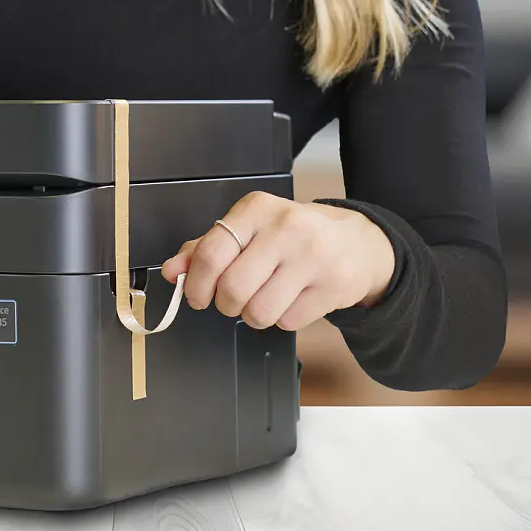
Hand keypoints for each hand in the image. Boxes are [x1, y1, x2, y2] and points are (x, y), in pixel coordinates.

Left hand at [159, 191, 395, 330]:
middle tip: (232, 300)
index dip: (196, 283)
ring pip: (258, 312)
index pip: (211, 252)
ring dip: (253, 315)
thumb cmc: (293, 236)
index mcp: (257, 208)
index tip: (196, 295)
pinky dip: (283, 319)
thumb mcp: (249, 230)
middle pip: (233, 288)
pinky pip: (287, 322)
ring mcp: (312, 257)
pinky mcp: (333, 286)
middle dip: (225, 304)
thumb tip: (173, 271)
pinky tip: (293, 298)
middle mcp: (285, 228)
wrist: (356, 242)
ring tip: (264, 298)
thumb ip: (205, 248)